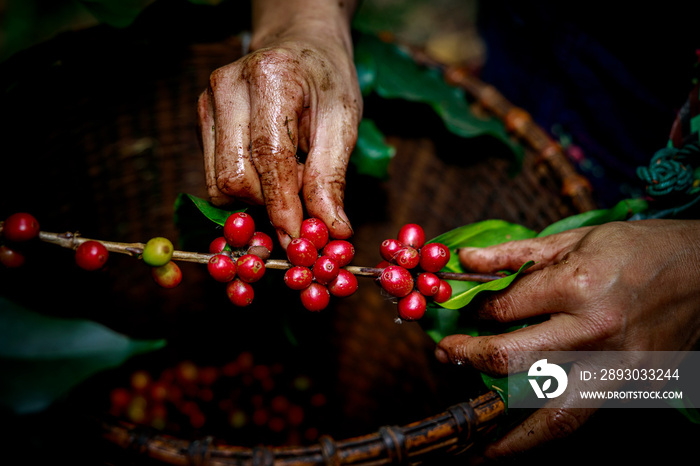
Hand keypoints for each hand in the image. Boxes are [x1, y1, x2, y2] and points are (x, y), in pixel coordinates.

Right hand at [198, 0, 360, 248]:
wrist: (299, 47)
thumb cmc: (326, 83)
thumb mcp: (343, 123)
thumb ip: (331, 178)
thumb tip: (332, 230)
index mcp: (271, 78)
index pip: (269, 156)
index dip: (283, 206)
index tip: (298, 240)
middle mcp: (227, 86)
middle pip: (235, 176)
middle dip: (269, 203)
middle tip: (302, 197)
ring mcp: (207, 102)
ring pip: (219, 183)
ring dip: (256, 198)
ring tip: (288, 176)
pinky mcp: (201, 119)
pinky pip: (215, 175)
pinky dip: (245, 187)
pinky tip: (268, 169)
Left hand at [434, 219, 699, 456]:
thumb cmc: (641, 249)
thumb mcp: (577, 239)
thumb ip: (516, 254)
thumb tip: (465, 260)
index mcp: (579, 286)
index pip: (505, 309)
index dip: (476, 312)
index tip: (464, 314)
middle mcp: (595, 331)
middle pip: (514, 359)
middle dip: (470, 360)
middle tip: (446, 357)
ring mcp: (617, 367)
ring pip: (552, 413)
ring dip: (508, 437)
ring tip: (476, 451)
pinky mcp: (634, 388)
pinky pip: (583, 418)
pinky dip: (548, 435)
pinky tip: (523, 442)